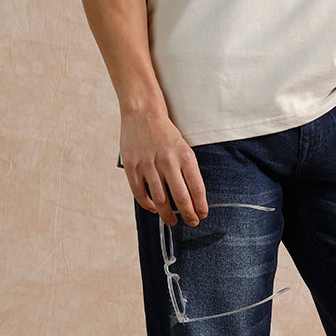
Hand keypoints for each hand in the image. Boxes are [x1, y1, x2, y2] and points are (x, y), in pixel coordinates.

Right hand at [120, 109, 207, 226]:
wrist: (142, 112)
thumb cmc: (166, 133)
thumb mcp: (183, 146)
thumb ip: (187, 169)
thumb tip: (193, 197)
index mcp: (184, 156)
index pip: (197, 188)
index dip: (201, 206)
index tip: (202, 215)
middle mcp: (167, 161)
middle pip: (181, 197)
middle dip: (188, 215)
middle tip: (192, 222)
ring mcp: (148, 164)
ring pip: (160, 200)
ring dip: (167, 215)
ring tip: (172, 221)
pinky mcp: (132, 166)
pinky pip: (140, 193)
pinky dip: (148, 205)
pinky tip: (153, 208)